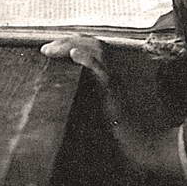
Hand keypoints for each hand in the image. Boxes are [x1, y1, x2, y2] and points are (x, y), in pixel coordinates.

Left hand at [41, 36, 184, 179]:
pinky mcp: (113, 90)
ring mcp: (114, 79)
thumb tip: (68, 90)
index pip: (91, 48)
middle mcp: (113, 71)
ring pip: (96, 50)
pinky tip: (74, 54)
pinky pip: (101, 70)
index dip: (71, 43)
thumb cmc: (123, 130)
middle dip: (66, 41)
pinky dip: (87, 59)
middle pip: (91, 44)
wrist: (141, 144)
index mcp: (109, 73)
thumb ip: (90, 91)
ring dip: (72, 46)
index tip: (51, 47)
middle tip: (45, 48)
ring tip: (52, 49)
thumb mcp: (101, 106)